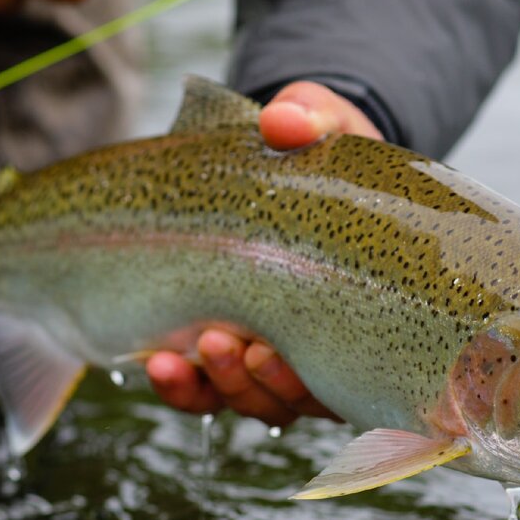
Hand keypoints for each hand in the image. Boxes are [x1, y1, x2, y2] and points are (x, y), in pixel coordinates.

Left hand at [147, 81, 381, 425]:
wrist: (280, 159)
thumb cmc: (318, 150)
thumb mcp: (324, 124)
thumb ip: (314, 117)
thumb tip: (284, 121)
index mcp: (359, 303)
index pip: (355, 368)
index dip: (320, 377)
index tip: (277, 349)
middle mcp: (322, 343)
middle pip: (299, 398)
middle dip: (263, 384)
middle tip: (236, 347)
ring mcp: (271, 353)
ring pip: (254, 401)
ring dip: (222, 386)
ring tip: (194, 350)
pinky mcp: (224, 351)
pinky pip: (207, 390)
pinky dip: (184, 386)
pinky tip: (159, 363)